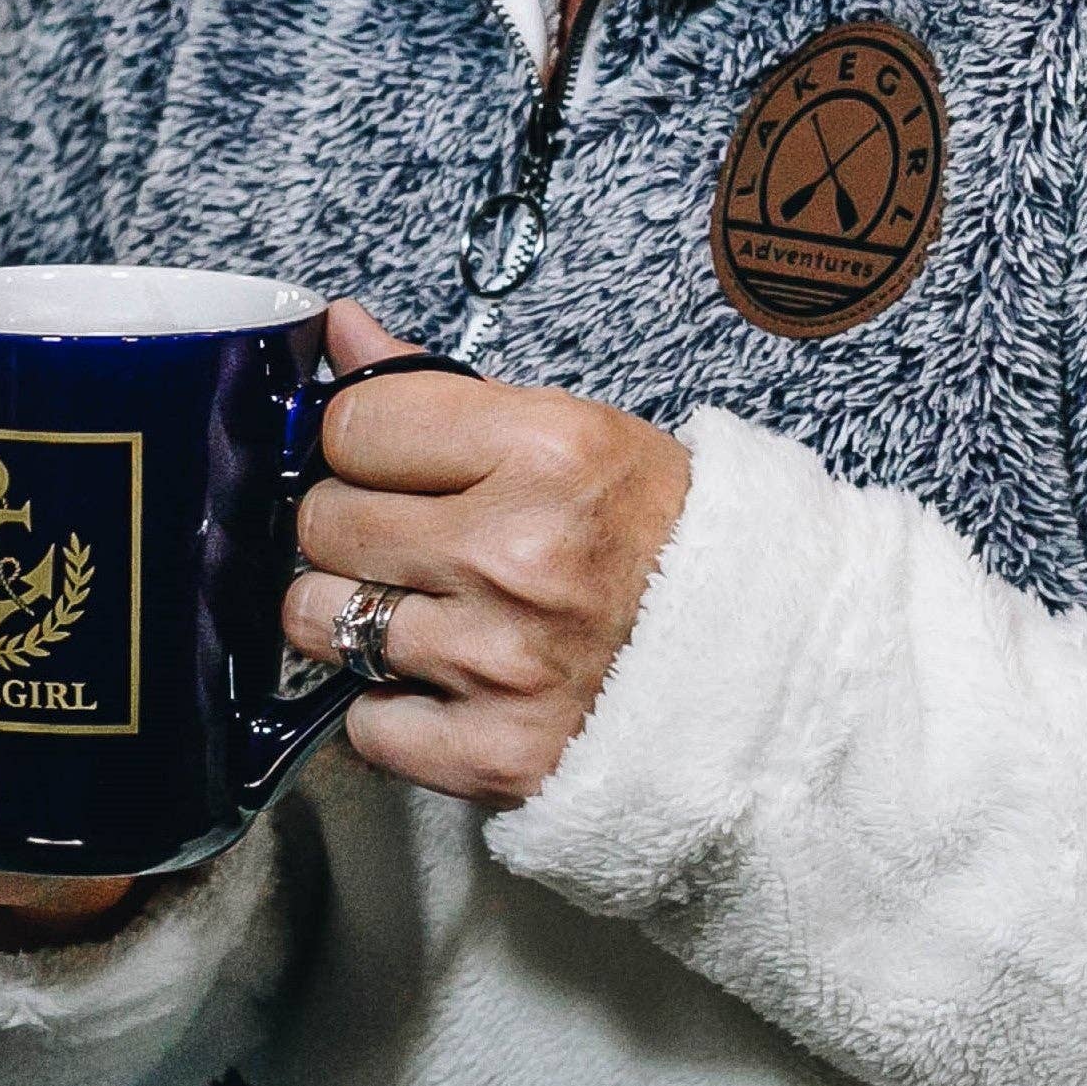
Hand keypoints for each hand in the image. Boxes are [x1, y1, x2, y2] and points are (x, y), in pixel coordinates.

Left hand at [291, 302, 689, 807]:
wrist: (770, 665)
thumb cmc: (664, 541)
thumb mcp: (575, 434)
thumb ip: (442, 388)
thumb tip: (341, 331)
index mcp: (548, 451)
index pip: (352, 424)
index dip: (361, 443)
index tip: (392, 464)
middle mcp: (518, 553)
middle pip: (322, 521)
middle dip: (352, 527)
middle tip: (410, 541)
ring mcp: (502, 660)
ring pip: (317, 619)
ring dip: (351, 615)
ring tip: (419, 610)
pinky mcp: (496, 754)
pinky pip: (364, 725)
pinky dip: (390, 709)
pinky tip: (443, 686)